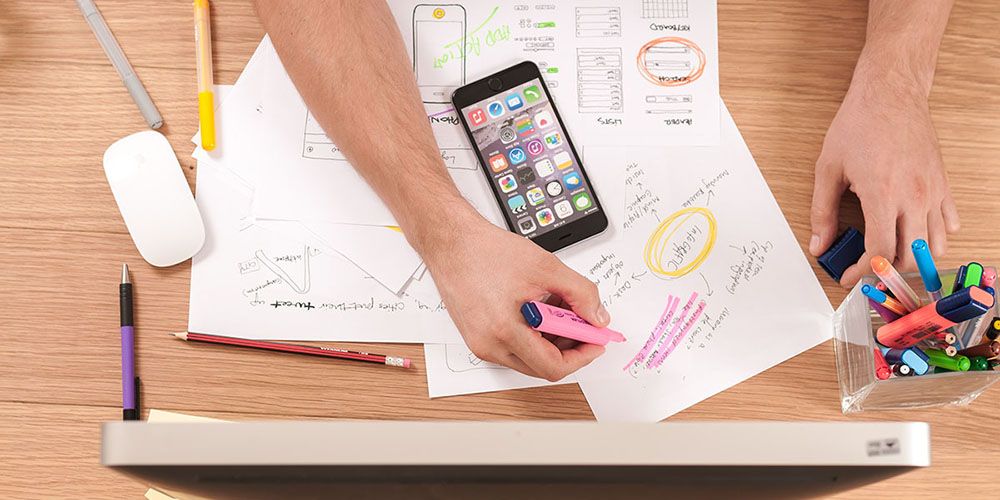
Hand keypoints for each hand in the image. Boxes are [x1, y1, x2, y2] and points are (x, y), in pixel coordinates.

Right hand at [420, 212, 609, 380]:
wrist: (451, 242)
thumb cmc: (485, 251)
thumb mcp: (546, 267)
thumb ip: (580, 293)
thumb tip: (597, 317)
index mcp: (504, 331)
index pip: (553, 367)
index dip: (582, 356)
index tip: (595, 341)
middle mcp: (489, 345)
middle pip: (542, 366)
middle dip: (569, 347)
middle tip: (583, 323)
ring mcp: (480, 344)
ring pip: (528, 358)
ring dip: (551, 340)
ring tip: (558, 308)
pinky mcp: (476, 337)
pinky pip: (513, 348)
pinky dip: (533, 334)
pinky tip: (540, 308)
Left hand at [809, 66, 959, 286]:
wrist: (891, 93)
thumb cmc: (859, 124)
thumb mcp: (828, 168)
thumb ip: (822, 212)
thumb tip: (819, 244)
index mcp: (883, 195)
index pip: (879, 252)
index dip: (862, 272)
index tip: (848, 276)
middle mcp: (913, 197)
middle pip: (910, 257)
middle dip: (886, 271)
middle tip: (866, 269)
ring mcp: (933, 191)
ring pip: (935, 245)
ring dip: (913, 258)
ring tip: (890, 255)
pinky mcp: (943, 183)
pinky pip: (949, 222)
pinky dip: (935, 236)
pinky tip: (915, 233)